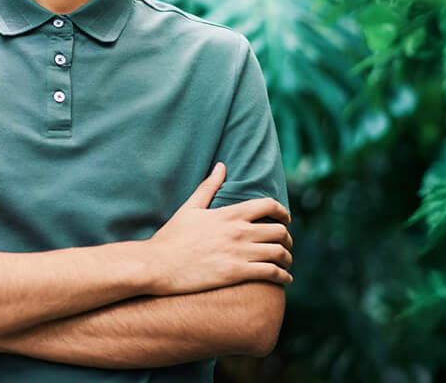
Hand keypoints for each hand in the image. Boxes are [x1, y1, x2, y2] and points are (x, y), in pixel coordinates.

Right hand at [146, 162, 292, 294]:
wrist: (159, 264)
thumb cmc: (173, 236)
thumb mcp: (190, 207)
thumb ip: (209, 187)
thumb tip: (221, 166)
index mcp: (229, 214)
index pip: (267, 205)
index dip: (282, 211)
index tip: (285, 218)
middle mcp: (238, 232)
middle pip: (279, 231)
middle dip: (287, 237)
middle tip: (285, 243)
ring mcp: (238, 253)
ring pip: (279, 253)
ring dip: (287, 257)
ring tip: (285, 261)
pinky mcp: (236, 273)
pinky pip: (271, 273)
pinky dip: (283, 277)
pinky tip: (284, 279)